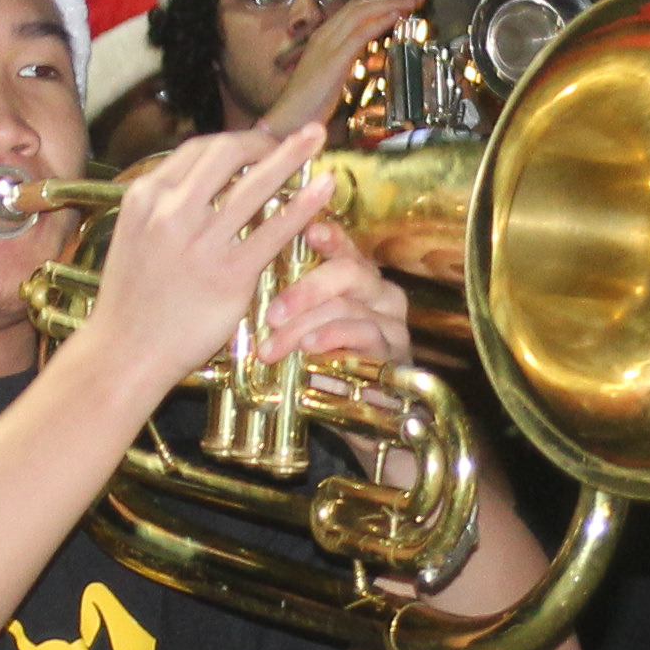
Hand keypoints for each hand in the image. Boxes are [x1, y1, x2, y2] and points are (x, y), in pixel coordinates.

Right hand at [61, 119, 331, 399]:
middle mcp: (171, 211)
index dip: (236, 140)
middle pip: (227, 153)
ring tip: (317, 138)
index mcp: (145, 196)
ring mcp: (201, 242)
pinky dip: (304, 205)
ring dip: (293, 156)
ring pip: (256, 184)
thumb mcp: (134, 236)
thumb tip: (204, 184)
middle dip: (266, 141)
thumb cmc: (131, 300)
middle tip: (293, 140)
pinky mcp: (229, 275)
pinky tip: (324, 190)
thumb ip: (165, 207)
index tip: (260, 143)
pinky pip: (275, 230)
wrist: (124, 352)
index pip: (198, 149)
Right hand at [260, 0, 425, 129]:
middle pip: (361, 5)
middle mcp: (325, 35)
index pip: (355, 9)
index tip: (405, 0)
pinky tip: (396, 16)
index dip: (381, 1)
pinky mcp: (333, 61)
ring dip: (391, 3)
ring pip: (362, 13)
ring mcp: (327, 46)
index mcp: (324, 38)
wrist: (287, 121)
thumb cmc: (308, 105)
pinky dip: (380, 21)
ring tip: (413, 1)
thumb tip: (364, 58)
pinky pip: (359, 34)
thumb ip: (346, 62)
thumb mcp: (331, 77)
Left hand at [260, 217, 412, 370]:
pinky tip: (309, 346)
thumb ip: (293, 310)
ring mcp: (392, 323)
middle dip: (305, 290)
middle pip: (349, 272)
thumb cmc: (330, 368)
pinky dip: (332, 337)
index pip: (348, 249)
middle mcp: (383, 295)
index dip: (332, 237)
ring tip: (274, 345)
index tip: (310, 232)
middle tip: (272, 314)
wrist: (365, 417)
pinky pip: (363, 334)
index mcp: (361, 282)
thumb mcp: (308, 332)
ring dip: (304, 325)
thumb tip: (254, 296)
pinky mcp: (395, 352)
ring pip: (347, 306)